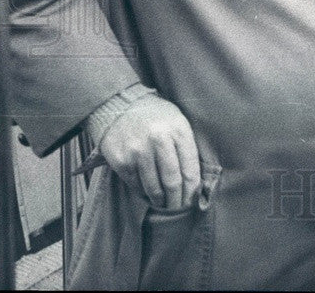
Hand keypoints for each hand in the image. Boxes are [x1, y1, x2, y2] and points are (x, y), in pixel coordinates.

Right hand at [99, 95, 200, 209]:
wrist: (120, 104)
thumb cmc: (156, 115)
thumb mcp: (178, 122)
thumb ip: (186, 146)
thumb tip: (194, 180)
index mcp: (179, 130)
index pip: (190, 169)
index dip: (192, 190)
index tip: (192, 200)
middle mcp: (159, 140)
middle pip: (173, 182)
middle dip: (177, 200)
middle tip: (179, 209)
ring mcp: (139, 152)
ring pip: (154, 187)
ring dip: (160, 201)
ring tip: (164, 205)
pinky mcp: (122, 161)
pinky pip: (136, 185)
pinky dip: (143, 193)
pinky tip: (148, 194)